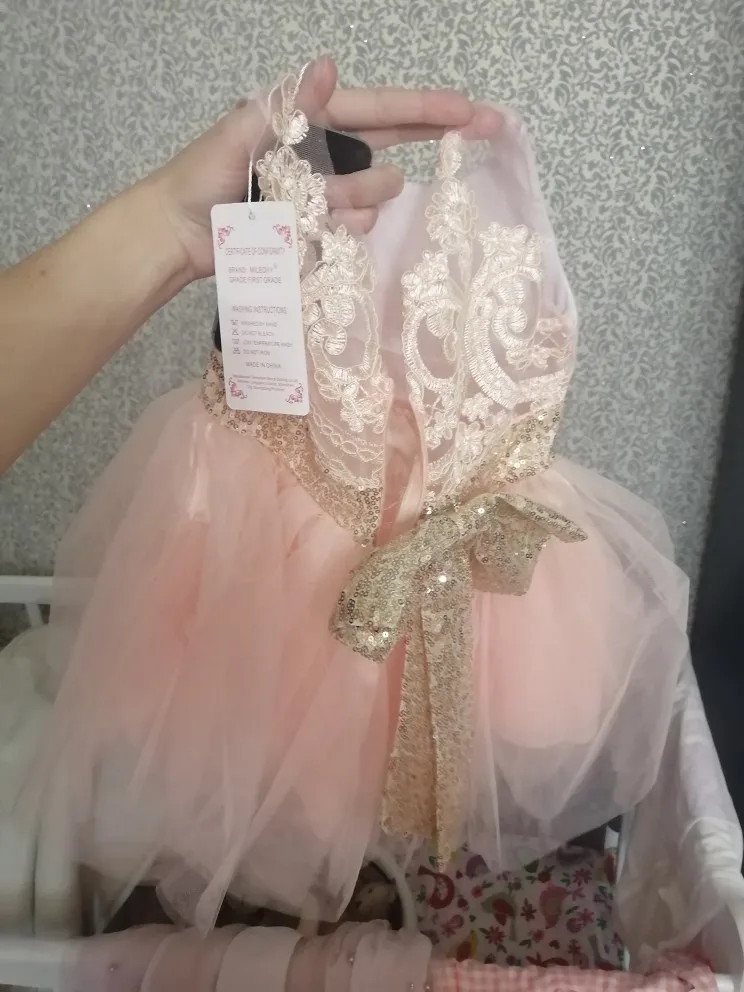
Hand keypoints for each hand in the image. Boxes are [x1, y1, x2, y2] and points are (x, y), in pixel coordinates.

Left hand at [151, 57, 500, 280]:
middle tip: (484, 130)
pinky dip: (341, 230)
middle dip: (434, 137)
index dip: (425, 110)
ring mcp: (322, 194)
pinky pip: (347, 230)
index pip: (378, 110)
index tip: (469, 110)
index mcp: (308, 121)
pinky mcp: (316, 230)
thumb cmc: (199, 177)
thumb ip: (287, 106)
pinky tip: (318, 228)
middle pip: (390, 143)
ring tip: (325, 204)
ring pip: (369, 195)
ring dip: (361, 199)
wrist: (176, 235)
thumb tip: (328, 65)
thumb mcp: (239, 133)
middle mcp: (323, 154)